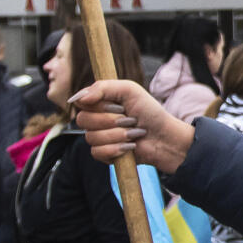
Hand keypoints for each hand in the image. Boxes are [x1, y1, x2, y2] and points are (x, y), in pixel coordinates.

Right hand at [72, 79, 193, 172]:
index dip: (98, 105)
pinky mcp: (103, 154)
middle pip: (82, 120)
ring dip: (118, 135)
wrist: (164, 137)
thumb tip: (78, 99)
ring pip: (91, 137)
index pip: (80, 101)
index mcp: (99, 102)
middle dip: (111, 121)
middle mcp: (95, 119)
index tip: (118, 106)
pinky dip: (117, 149)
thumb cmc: (149, 111)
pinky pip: (97, 152)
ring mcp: (98, 137)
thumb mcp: (129, 90)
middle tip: (130, 120)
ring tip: (134, 133)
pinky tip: (130, 147)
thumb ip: (102, 87)